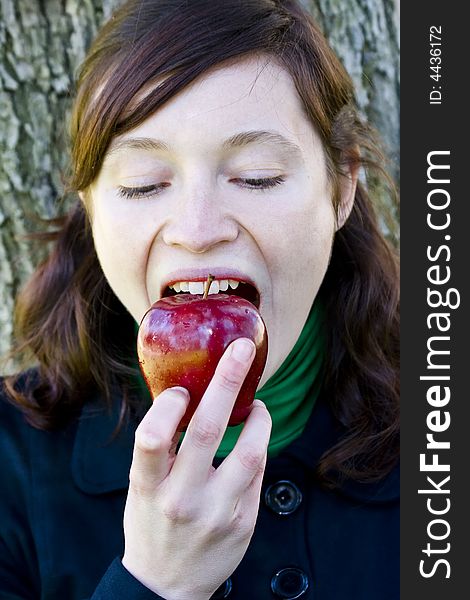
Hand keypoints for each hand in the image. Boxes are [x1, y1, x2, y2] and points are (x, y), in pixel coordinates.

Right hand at [122, 338, 271, 599]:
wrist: (167, 587)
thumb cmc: (151, 523)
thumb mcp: (142, 488)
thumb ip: (160, 450)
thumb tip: (187, 395)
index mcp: (148, 488)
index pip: (152, 438)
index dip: (168, 405)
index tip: (180, 389)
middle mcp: (183, 500)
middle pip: (208, 432)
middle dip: (226, 382)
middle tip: (240, 351)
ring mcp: (217, 514)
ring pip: (250, 454)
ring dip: (259, 420)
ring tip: (257, 405)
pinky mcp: (244, 524)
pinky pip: (258, 475)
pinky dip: (258, 449)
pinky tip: (253, 442)